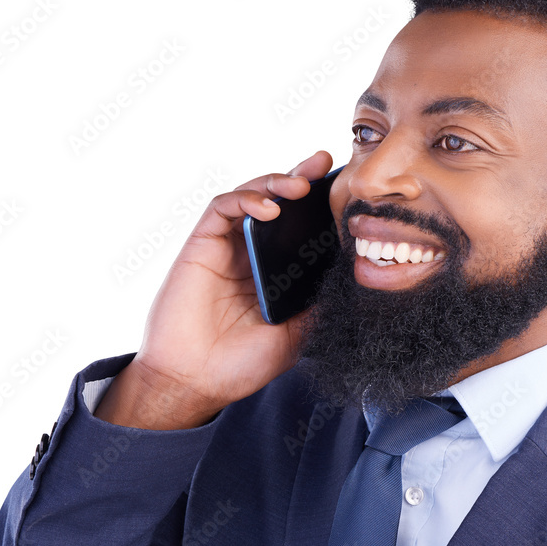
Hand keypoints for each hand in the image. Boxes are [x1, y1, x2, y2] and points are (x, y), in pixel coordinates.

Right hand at [95, 150, 334, 428]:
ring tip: (301, 184)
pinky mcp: (201, 246)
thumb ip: (317, 306)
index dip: (319, 208)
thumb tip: (351, 280)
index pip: (299, 230)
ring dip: (275, 182)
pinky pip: (223, 208)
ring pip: (251, 197)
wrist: (195, 382)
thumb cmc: (240, 364)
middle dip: (301, 179)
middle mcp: (250, 255)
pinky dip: (246, 199)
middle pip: (277, 204)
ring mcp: (225, 248)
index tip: (346, 193)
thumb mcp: (295, 336)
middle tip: (325, 163)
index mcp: (273, 274)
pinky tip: (269, 208)